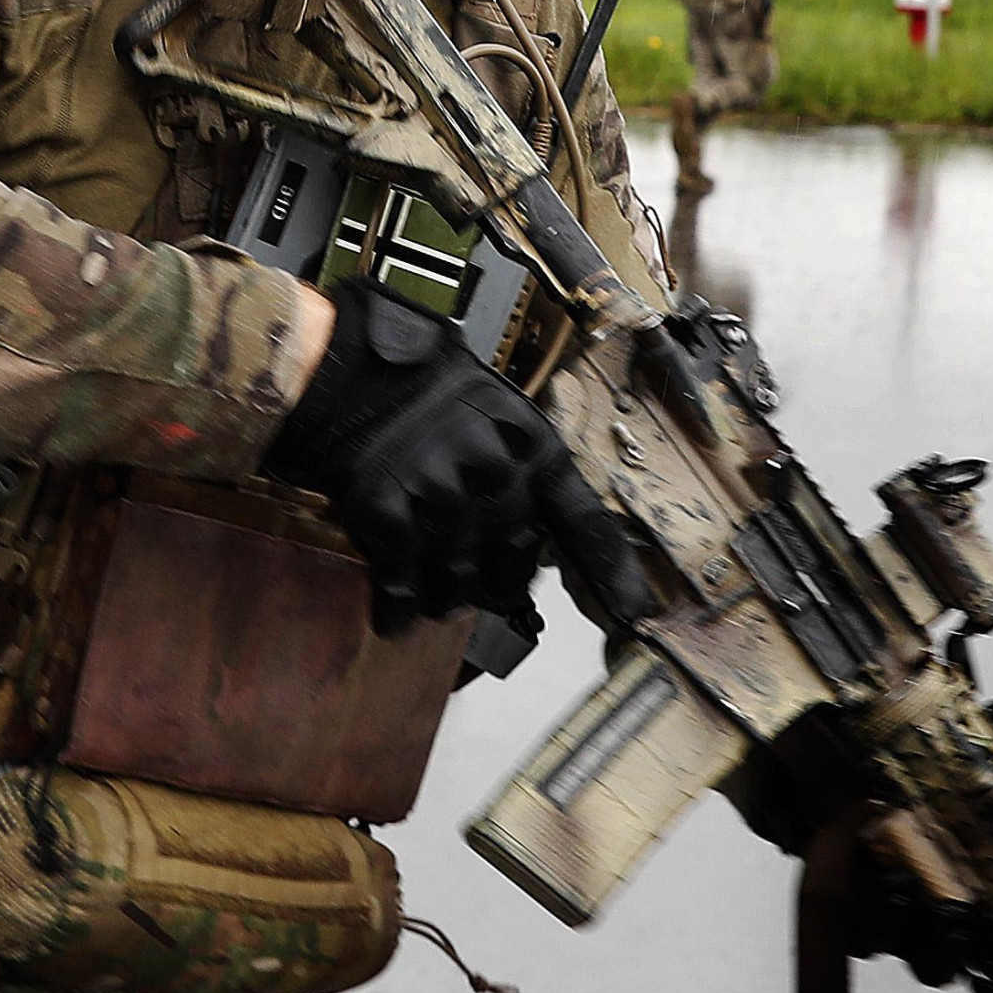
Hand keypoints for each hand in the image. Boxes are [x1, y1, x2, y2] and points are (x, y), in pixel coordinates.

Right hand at [260, 288, 628, 634]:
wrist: (357, 376)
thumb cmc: (433, 400)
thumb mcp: (500, 420)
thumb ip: (524, 482)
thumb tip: (530, 554)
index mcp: (533, 447)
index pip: (584, 524)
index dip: (612, 575)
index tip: (636, 614)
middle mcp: (495, 474)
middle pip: (515, 564)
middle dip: (498, 581)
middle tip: (477, 578)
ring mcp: (443, 495)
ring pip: (460, 584)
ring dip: (447, 597)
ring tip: (432, 587)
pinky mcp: (393, 513)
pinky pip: (403, 584)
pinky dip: (398, 608)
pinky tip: (394, 615)